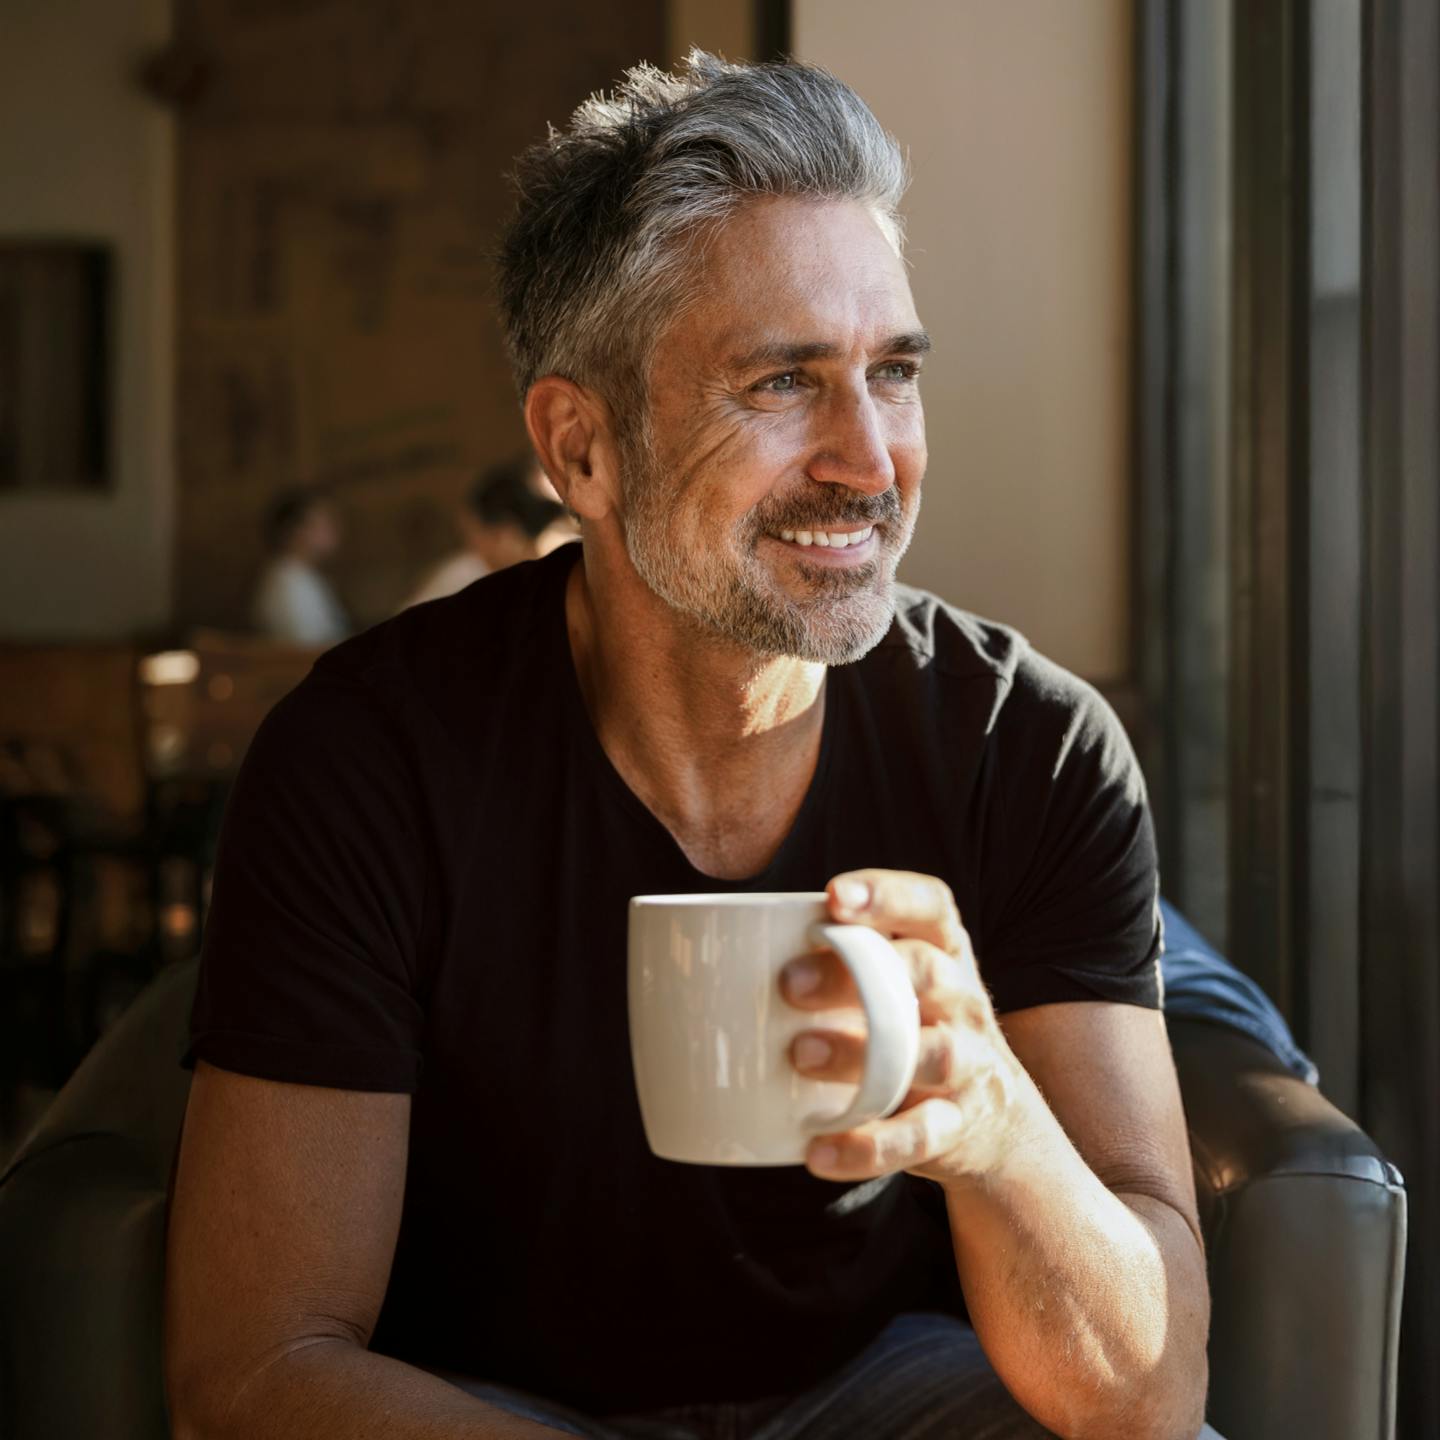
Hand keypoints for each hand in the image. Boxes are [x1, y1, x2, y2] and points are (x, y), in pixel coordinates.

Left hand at [781, 869, 1032, 1185]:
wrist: (993, 1118)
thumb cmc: (912, 1026)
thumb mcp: (892, 983)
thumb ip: (836, 962)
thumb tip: (711, 962)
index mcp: (942, 950)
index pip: (929, 905)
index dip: (888, 895)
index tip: (835, 897)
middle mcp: (962, 999)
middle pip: (925, 973)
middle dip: (857, 974)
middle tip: (788, 985)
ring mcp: (967, 1063)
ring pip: (933, 1054)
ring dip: (861, 1054)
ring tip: (799, 1055)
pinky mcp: (957, 1125)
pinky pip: (921, 1136)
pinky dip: (870, 1147)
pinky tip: (819, 1150)